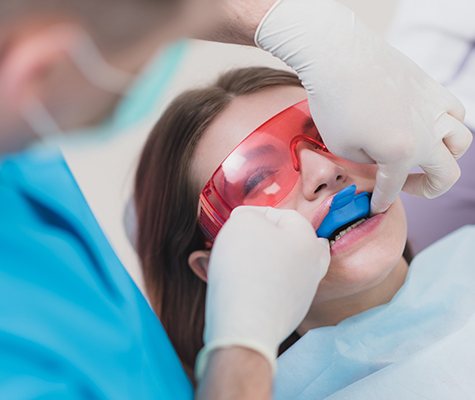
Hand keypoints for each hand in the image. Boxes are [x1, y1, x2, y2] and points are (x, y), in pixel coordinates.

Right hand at [195, 206, 329, 377]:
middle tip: (243, 242)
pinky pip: (277, 289)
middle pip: (291, 242)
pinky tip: (244, 286)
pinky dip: (263, 284)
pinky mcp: (291, 313)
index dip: (255, 214)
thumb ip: (249, 214)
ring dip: (264, 261)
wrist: (246, 325)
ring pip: (285, 266)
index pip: (282, 214)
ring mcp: (304, 291)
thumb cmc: (245, 268)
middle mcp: (313, 264)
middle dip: (267, 239)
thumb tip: (250, 221)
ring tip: (239, 264)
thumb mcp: (242, 223)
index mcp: (307, 238)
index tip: (235, 222)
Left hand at [256, 0, 471, 212]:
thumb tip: (379, 159)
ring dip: (446, 157)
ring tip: (424, 156)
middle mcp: (426, 133)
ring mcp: (434, 107)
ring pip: (461, 141)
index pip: (394, 188)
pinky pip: (455, 111)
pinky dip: (448, 125)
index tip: (375, 207)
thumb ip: (367, 162)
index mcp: (401, 153)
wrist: (338, 56)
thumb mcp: (341, 147)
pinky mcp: (431, 87)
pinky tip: (428, 125)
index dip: (381, 201)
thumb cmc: (334, 103)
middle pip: (447, 173)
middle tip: (407, 186)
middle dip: (428, 189)